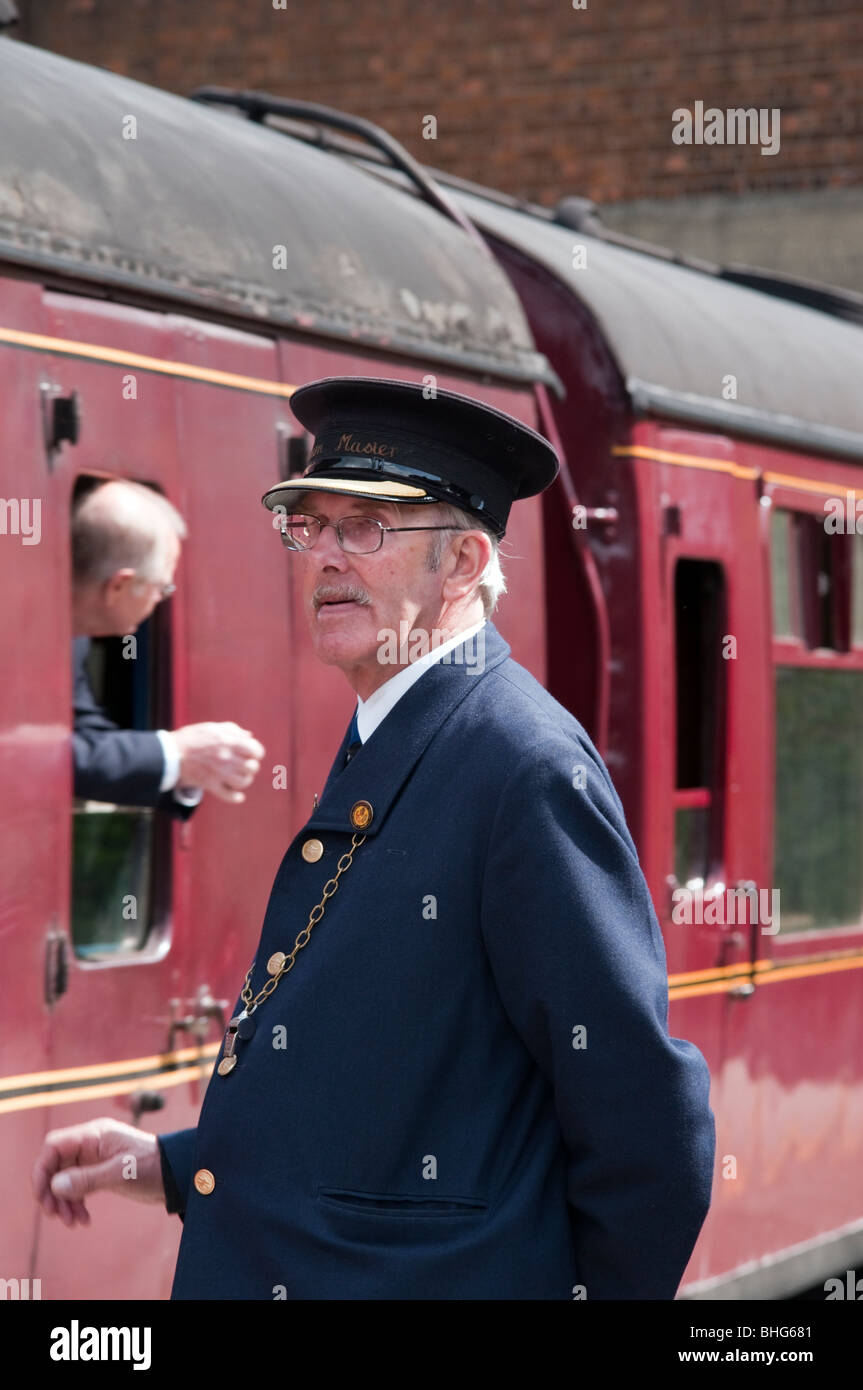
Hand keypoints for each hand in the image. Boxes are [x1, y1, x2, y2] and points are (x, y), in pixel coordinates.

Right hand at [32, 1119, 164, 1228]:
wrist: (176, 1173)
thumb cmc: (153, 1166)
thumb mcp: (120, 1173)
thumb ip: (87, 1179)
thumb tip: (54, 1186)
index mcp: (95, 1135)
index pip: (54, 1146)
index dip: (42, 1170)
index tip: (43, 1196)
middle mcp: (91, 1144)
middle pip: (56, 1165)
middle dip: (52, 1192)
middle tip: (55, 1215)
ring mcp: (95, 1159)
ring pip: (65, 1180)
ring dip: (64, 1202)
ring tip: (73, 1222)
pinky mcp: (101, 1173)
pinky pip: (78, 1188)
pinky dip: (76, 1204)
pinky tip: (83, 1220)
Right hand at [173, 721, 264, 803]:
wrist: (170, 753)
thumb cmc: (192, 737)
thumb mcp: (213, 727)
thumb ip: (233, 730)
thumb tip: (249, 736)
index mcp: (229, 741)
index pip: (256, 751)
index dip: (256, 752)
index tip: (251, 754)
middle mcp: (227, 758)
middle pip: (252, 767)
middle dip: (250, 766)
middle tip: (244, 766)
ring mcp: (219, 773)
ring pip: (244, 782)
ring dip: (244, 780)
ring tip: (239, 777)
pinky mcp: (210, 785)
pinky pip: (229, 795)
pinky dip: (236, 797)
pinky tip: (238, 795)